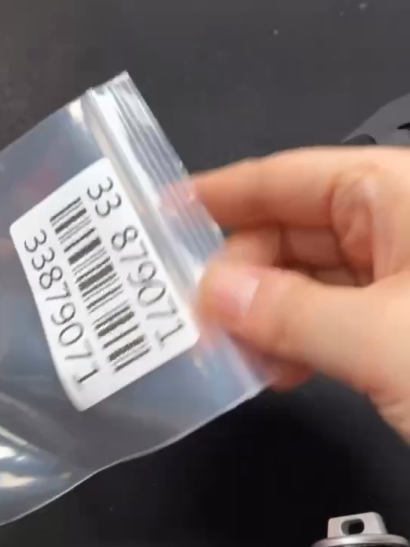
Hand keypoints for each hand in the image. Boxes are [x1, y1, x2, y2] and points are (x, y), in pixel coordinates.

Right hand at [197, 147, 409, 440]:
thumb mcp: (381, 336)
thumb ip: (289, 311)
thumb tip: (212, 293)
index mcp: (396, 191)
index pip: (289, 177)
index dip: (223, 193)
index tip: (161, 213)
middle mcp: (398, 220)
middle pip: (294, 228)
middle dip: (241, 272)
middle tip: (196, 317)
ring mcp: (406, 274)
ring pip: (312, 277)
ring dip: (266, 314)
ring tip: (231, 353)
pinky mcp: (408, 322)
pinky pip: (337, 314)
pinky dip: (300, 338)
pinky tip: (276, 370)